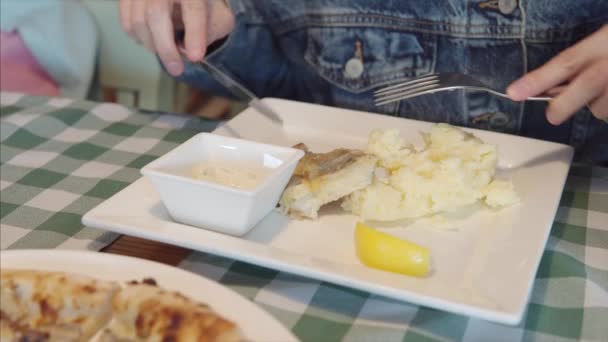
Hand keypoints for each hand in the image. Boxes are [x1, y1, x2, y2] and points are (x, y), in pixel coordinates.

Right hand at [119, 0, 234, 75]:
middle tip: (177, 69)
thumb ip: (211, 32)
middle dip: (166, 48)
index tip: (196, 57)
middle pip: (156, 14)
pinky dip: (139, 38)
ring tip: (167, 50)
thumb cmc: (203, 6)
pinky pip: (127, 22)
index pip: (193, 8)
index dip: (194, 34)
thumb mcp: (219, 17)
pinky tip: (153, 40)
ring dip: (152, 45)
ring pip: (138, 21)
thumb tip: (188, 50)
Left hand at [507, 25, 607, 124]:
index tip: (513, 93)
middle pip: (584, 86)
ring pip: (601, 109)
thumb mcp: (600, 45)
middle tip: (553, 114)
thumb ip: (576, 65)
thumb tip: (544, 90)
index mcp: (602, 44)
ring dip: (598, 106)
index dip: (538, 79)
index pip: (566, 62)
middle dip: (563, 105)